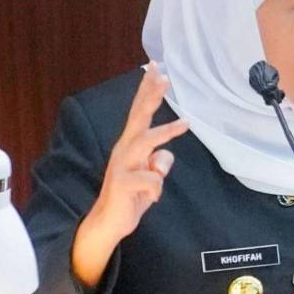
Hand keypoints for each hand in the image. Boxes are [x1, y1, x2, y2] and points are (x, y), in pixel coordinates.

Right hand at [72, 62, 188, 287]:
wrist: (108, 223)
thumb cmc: (131, 196)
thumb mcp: (152, 177)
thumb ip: (159, 163)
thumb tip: (165, 157)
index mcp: (131, 145)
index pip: (140, 112)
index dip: (147, 91)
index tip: (155, 69)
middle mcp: (124, 150)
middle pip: (138, 117)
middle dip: (151, 95)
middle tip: (163, 75)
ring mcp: (121, 165)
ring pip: (146, 142)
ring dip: (166, 133)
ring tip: (185, 124)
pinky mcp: (122, 183)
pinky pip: (152, 180)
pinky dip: (156, 190)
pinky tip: (150, 199)